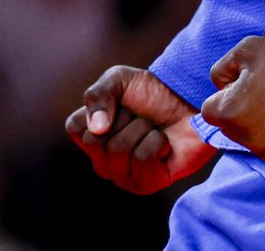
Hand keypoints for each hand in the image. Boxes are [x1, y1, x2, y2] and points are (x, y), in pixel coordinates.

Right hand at [66, 66, 213, 194]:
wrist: (190, 100)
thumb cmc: (152, 93)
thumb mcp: (119, 79)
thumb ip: (97, 95)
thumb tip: (96, 128)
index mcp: (92, 138)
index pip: (75, 127)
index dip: (101, 106)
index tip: (121, 103)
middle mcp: (104, 161)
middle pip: (96, 140)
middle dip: (124, 118)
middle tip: (141, 116)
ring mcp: (124, 176)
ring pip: (118, 150)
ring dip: (143, 129)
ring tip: (154, 129)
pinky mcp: (147, 184)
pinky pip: (142, 160)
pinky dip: (157, 142)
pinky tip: (165, 144)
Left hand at [200, 35, 264, 172]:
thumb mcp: (248, 48)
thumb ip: (222, 68)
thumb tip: (220, 86)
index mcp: (230, 114)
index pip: (212, 108)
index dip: (229, 91)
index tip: (250, 82)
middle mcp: (247, 141)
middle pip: (233, 127)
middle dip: (244, 111)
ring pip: (255, 140)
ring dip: (264, 126)